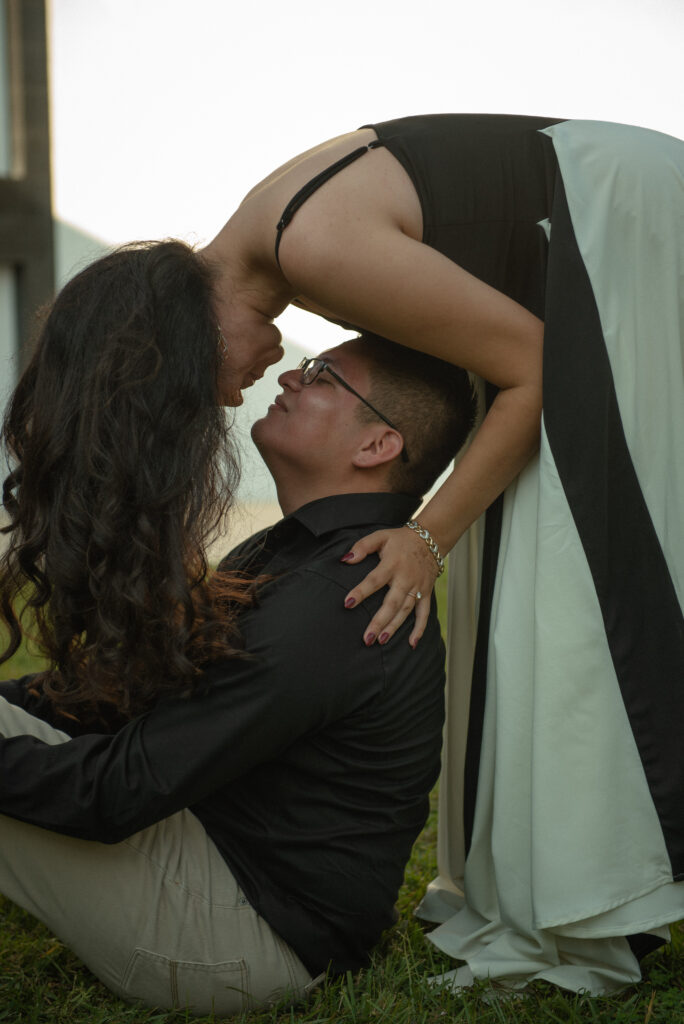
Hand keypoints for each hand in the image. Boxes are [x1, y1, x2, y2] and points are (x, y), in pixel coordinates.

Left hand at [341, 527, 439, 647]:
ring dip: (394, 627)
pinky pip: (424, 614)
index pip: (374, 580)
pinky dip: (419, 629)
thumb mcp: (380, 536)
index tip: (348, 603)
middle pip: (392, 603)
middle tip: (366, 638)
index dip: (361, 591)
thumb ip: (362, 546)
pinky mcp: (426, 593)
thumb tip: (345, 560)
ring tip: (380, 641)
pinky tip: (412, 644)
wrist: (430, 540)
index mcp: (392, 564)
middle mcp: (405, 578)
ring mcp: (417, 588)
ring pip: (405, 611)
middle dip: (379, 621)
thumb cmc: (400, 540)